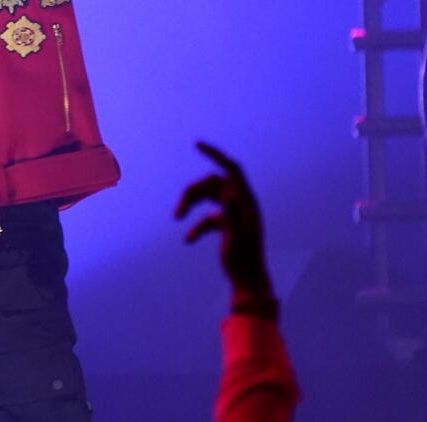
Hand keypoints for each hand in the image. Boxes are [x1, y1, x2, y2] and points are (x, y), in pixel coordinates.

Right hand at [174, 141, 272, 299]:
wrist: (248, 281)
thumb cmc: (244, 261)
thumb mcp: (236, 238)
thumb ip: (233, 215)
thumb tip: (229, 195)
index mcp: (246, 201)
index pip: (232, 168)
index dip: (215, 154)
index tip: (196, 145)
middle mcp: (241, 203)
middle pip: (212, 184)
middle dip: (192, 193)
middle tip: (178, 212)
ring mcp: (233, 214)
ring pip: (207, 197)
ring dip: (190, 204)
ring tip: (177, 217)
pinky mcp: (227, 225)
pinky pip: (207, 217)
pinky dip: (197, 226)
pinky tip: (188, 241)